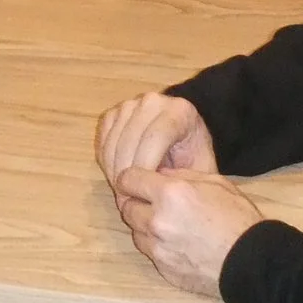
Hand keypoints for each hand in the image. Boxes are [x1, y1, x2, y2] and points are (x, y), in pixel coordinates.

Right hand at [96, 93, 217, 184]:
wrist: (184, 141)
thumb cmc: (193, 160)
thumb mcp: (198, 171)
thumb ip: (181, 179)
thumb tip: (153, 191)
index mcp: (180, 111)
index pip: (155, 137)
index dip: (145, 167)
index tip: (144, 193)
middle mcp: (153, 101)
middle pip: (130, 140)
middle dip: (127, 174)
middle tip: (128, 201)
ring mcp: (131, 104)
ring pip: (113, 141)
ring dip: (114, 170)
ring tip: (123, 192)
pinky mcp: (115, 112)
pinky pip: (103, 139)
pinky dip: (106, 161)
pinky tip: (117, 177)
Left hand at [110, 165, 261, 296]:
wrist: (253, 262)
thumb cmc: (239, 218)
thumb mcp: (215, 183)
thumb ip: (181, 176)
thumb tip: (159, 175)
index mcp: (170, 194)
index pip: (127, 179)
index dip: (131, 178)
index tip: (137, 181)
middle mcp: (157, 220)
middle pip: (126, 206)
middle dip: (135, 201)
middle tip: (150, 201)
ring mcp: (158, 248)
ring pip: (135, 231)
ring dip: (144, 225)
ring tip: (166, 223)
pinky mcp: (163, 269)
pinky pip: (149, 252)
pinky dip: (156, 245)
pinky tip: (175, 242)